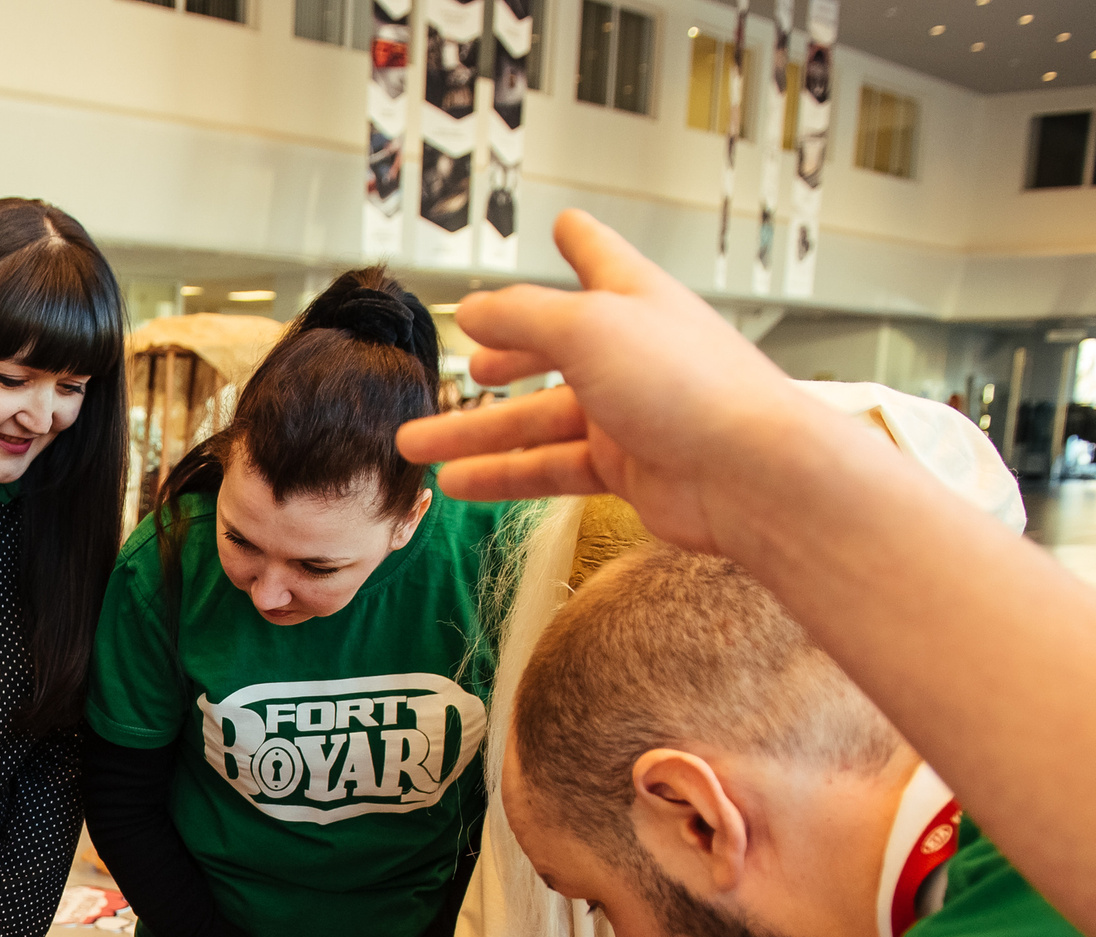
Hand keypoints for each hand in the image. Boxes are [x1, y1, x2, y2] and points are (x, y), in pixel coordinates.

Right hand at [394, 210, 829, 565]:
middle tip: (465, 369)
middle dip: (503, 358)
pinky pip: (550, 468)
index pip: (599, 256)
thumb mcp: (587, 328)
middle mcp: (630, 353)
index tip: (564, 225)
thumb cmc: (684, 384)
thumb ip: (521, 317)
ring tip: (415, 446)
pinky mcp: (626, 469)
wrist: (749, 473)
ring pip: (537, 420)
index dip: (578, 240)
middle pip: (552, 349)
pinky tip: (458, 484)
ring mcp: (629, 413)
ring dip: (475, 434)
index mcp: (632, 299)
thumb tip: (471, 311)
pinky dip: (504, 474)